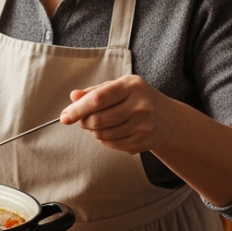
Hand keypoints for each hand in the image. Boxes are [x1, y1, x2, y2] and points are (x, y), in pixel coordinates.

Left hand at [58, 75, 172, 154]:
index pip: (98, 99)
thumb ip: (94, 91)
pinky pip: (110, 144)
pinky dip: (105, 139)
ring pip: (101, 135)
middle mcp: (140, 106)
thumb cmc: (137, 98)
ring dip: (94, 130)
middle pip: (98, 120)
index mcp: (132, 86)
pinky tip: (114, 130)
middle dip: (83, 121)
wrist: (167, 119)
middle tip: (83, 118)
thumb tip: (73, 96)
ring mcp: (142, 127)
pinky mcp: (141, 143)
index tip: (64, 117)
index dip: (78, 109)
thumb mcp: (119, 87)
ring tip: (101, 122)